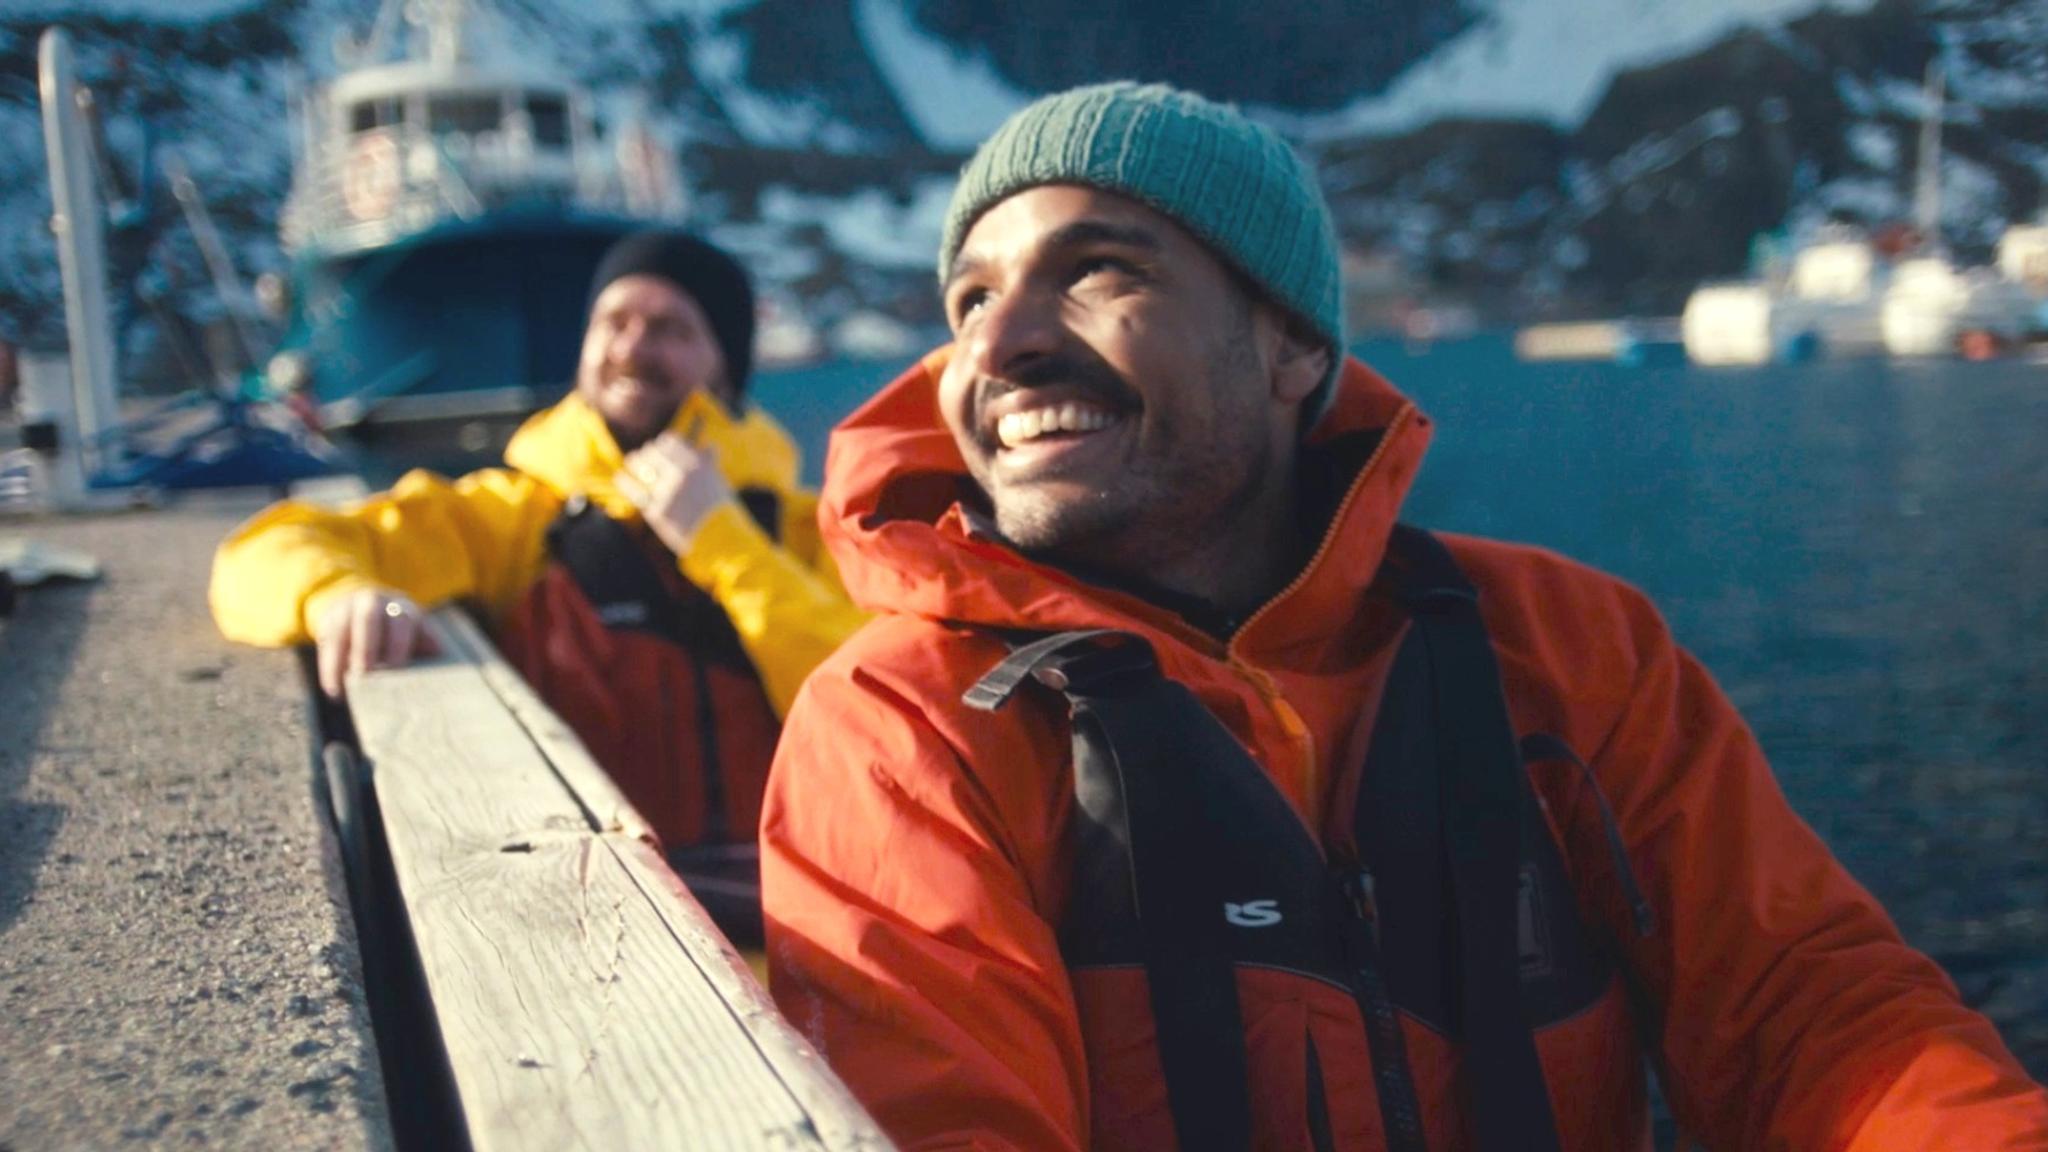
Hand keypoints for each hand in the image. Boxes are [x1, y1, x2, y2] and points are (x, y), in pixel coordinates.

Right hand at [313, 587, 435, 697]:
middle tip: (366, 673)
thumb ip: (425, 647)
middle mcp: (373, 602)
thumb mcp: (414, 634)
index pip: (402, 621)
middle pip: (368, 618)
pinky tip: (333, 690)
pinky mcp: (328, 619)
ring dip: (341, 659)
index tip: (395, 666)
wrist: (362, 606)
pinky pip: (326, 642)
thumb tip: (439, 666)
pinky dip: (329, 667)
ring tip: (344, 689)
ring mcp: (347, 608)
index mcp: (402, 607)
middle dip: (366, 645)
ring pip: (341, 630)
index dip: (399, 643)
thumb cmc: (398, 633)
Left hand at [617, 431, 733, 555]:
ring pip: (641, 467)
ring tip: (632, 462)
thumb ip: (709, 464)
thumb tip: (708, 446)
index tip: (660, 446)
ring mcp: (667, 493)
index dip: (664, 444)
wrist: (721, 541)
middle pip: (653, 452)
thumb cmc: (723, 512)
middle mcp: (681, 474)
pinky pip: (635, 492)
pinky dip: (626, 482)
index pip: (670, 441)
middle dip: (649, 453)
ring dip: (635, 462)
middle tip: (645, 455)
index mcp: (697, 464)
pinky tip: (620, 478)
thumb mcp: (718, 483)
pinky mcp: (657, 511)